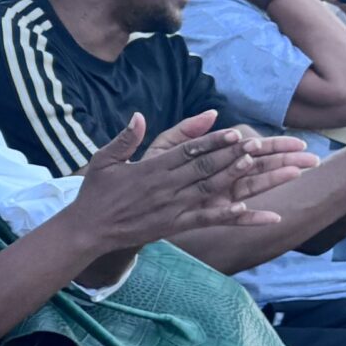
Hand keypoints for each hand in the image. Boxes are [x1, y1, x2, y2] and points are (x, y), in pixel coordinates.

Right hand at [62, 111, 316, 249]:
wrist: (87, 229)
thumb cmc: (96, 193)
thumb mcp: (105, 160)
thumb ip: (125, 138)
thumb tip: (138, 116)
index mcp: (151, 168)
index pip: (188, 151)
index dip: (213, 141)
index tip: (235, 132)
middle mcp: (165, 186)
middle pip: (205, 167)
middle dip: (233, 155)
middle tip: (258, 145)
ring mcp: (171, 207)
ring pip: (208, 189)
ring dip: (234, 177)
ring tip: (256, 166)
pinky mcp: (172, 226)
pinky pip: (202, 219)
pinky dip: (224, 215)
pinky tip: (245, 208)